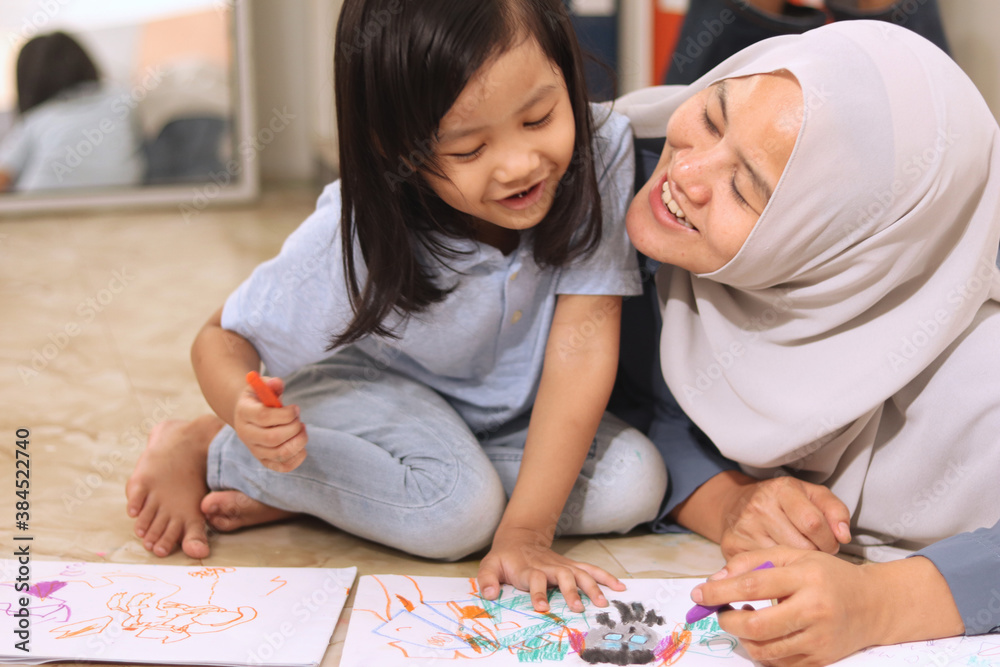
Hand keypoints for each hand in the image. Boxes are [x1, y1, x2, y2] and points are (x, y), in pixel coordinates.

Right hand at [232, 375, 307, 471]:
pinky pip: (282, 467)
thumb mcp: (262, 386)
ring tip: (302, 430)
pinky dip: (297, 459)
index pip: (263, 416)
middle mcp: (246, 434)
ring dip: (298, 442)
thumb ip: (271, 383)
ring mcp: (254, 450)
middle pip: (273, 438)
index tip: (296, 409)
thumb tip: (277, 383)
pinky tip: (301, 446)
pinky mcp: (264, 460)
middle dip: (294, 428)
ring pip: (280, 453)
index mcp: (244, 413)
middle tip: (299, 420)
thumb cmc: (259, 398)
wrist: (248, 415)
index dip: (285, 414)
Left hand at [477, 526, 625, 612]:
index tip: (543, 608)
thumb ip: (486, 580)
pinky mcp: (571, 566)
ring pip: (581, 573)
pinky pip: (591, 570)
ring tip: (603, 602)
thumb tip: (489, 595)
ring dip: (593, 587)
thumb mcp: (489, 566)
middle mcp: (548, 566)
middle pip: (563, 576)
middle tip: (579, 608)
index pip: (535, 579)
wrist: (519, 538)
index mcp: (528, 568)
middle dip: (572, 591)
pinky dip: (606, 577)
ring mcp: (562, 565)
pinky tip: (619, 587)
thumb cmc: (504, 558)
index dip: (538, 593)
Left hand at [692, 548, 882, 666]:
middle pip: (756, 625)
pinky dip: (762, 652)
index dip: (720, 592)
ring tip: (744, 620)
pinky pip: (779, 664)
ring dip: (743, 637)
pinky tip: (763, 635)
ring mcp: (819, 639)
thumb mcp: (794, 555)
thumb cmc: (827, 575)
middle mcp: (814, 609)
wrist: (874, 605)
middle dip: (729, 621)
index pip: (753, 585)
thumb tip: (716, 579)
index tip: (698, 594)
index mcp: (805, 577)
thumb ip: (753, 561)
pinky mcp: (821, 659)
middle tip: (721, 613)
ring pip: (765, 649)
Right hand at [719, 476, 850, 557]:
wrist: (735, 504)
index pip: (814, 523)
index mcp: (781, 489)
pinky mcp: (732, 545)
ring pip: (784, 560)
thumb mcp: (810, 495)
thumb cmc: (781, 503)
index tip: (829, 542)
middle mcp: (759, 506)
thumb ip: (834, 509)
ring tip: (796, 555)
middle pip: (801, 545)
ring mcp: (744, 527)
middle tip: (812, 550)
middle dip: (814, 553)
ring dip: (796, 563)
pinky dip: (777, 569)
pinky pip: (765, 568)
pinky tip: (779, 562)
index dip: (829, 539)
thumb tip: (844, 535)